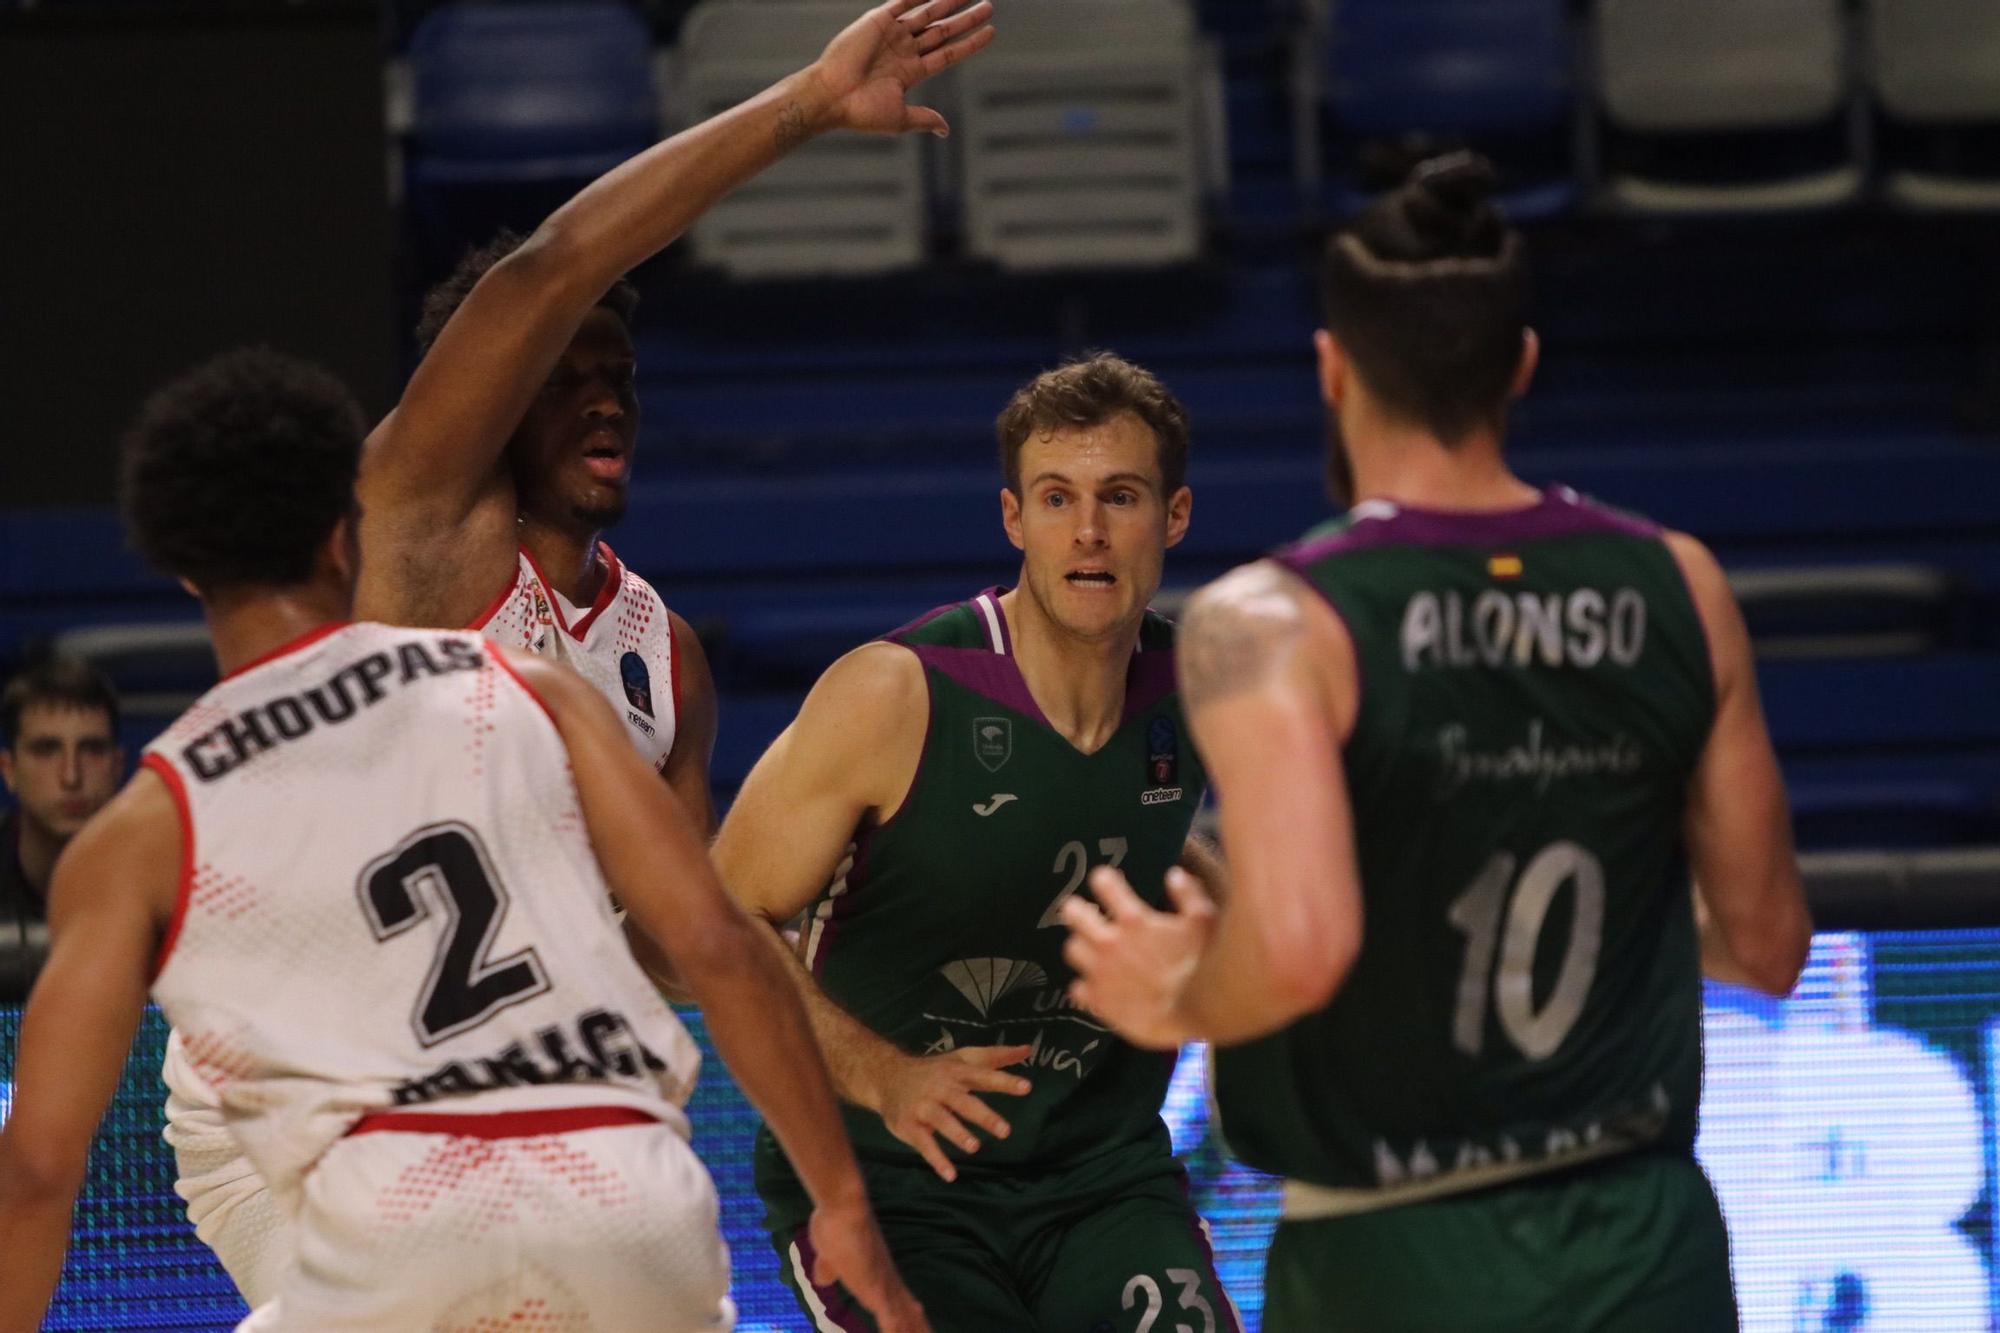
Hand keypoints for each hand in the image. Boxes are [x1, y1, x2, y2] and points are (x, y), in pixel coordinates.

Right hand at [808, 1197, 931, 1332]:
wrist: (842, 1208)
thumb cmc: (834, 1225)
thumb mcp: (827, 1255)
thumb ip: (828, 1268)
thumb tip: (823, 1278)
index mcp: (879, 1276)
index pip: (899, 1302)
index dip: (910, 1316)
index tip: (921, 1323)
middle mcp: (888, 1282)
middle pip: (910, 1314)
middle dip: (919, 1328)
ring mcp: (884, 1287)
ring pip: (905, 1321)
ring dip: (913, 1331)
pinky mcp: (877, 1290)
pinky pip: (891, 1321)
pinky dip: (896, 1331)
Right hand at [810, 0, 996, 137]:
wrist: (831, 96)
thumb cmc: (861, 112)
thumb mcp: (900, 118)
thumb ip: (924, 118)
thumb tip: (945, 129)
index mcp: (910, 72)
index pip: (948, 53)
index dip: (970, 43)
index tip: (991, 32)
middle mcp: (904, 50)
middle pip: (942, 31)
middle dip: (965, 19)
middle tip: (988, 6)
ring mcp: (892, 34)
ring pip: (928, 13)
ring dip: (949, 2)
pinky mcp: (877, 20)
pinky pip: (903, 1)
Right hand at [874, 1043, 1030, 1181]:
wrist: (887, 1076)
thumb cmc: (935, 1069)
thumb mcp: (962, 1058)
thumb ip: (995, 1057)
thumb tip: (1028, 1050)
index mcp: (956, 1071)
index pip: (983, 1075)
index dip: (1004, 1081)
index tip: (1026, 1087)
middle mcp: (940, 1088)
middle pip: (963, 1101)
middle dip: (983, 1115)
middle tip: (1005, 1131)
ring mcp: (922, 1107)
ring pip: (941, 1120)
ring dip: (957, 1133)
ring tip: (974, 1147)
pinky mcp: (909, 1125)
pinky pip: (923, 1144)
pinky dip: (936, 1159)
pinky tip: (950, 1175)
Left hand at [1060, 866, 1214, 1049]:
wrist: (1194, 1017)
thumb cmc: (1202, 967)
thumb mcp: (1205, 922)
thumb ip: (1188, 894)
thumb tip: (1175, 875)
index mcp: (1134, 921)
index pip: (1104, 884)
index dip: (1103, 879)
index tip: (1105, 880)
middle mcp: (1110, 943)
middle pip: (1073, 914)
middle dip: (1076, 908)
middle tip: (1083, 911)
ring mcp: (1101, 973)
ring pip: (1072, 949)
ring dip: (1081, 945)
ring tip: (1091, 948)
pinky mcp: (1099, 1001)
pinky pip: (1077, 988)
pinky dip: (1086, 985)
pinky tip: (1098, 985)